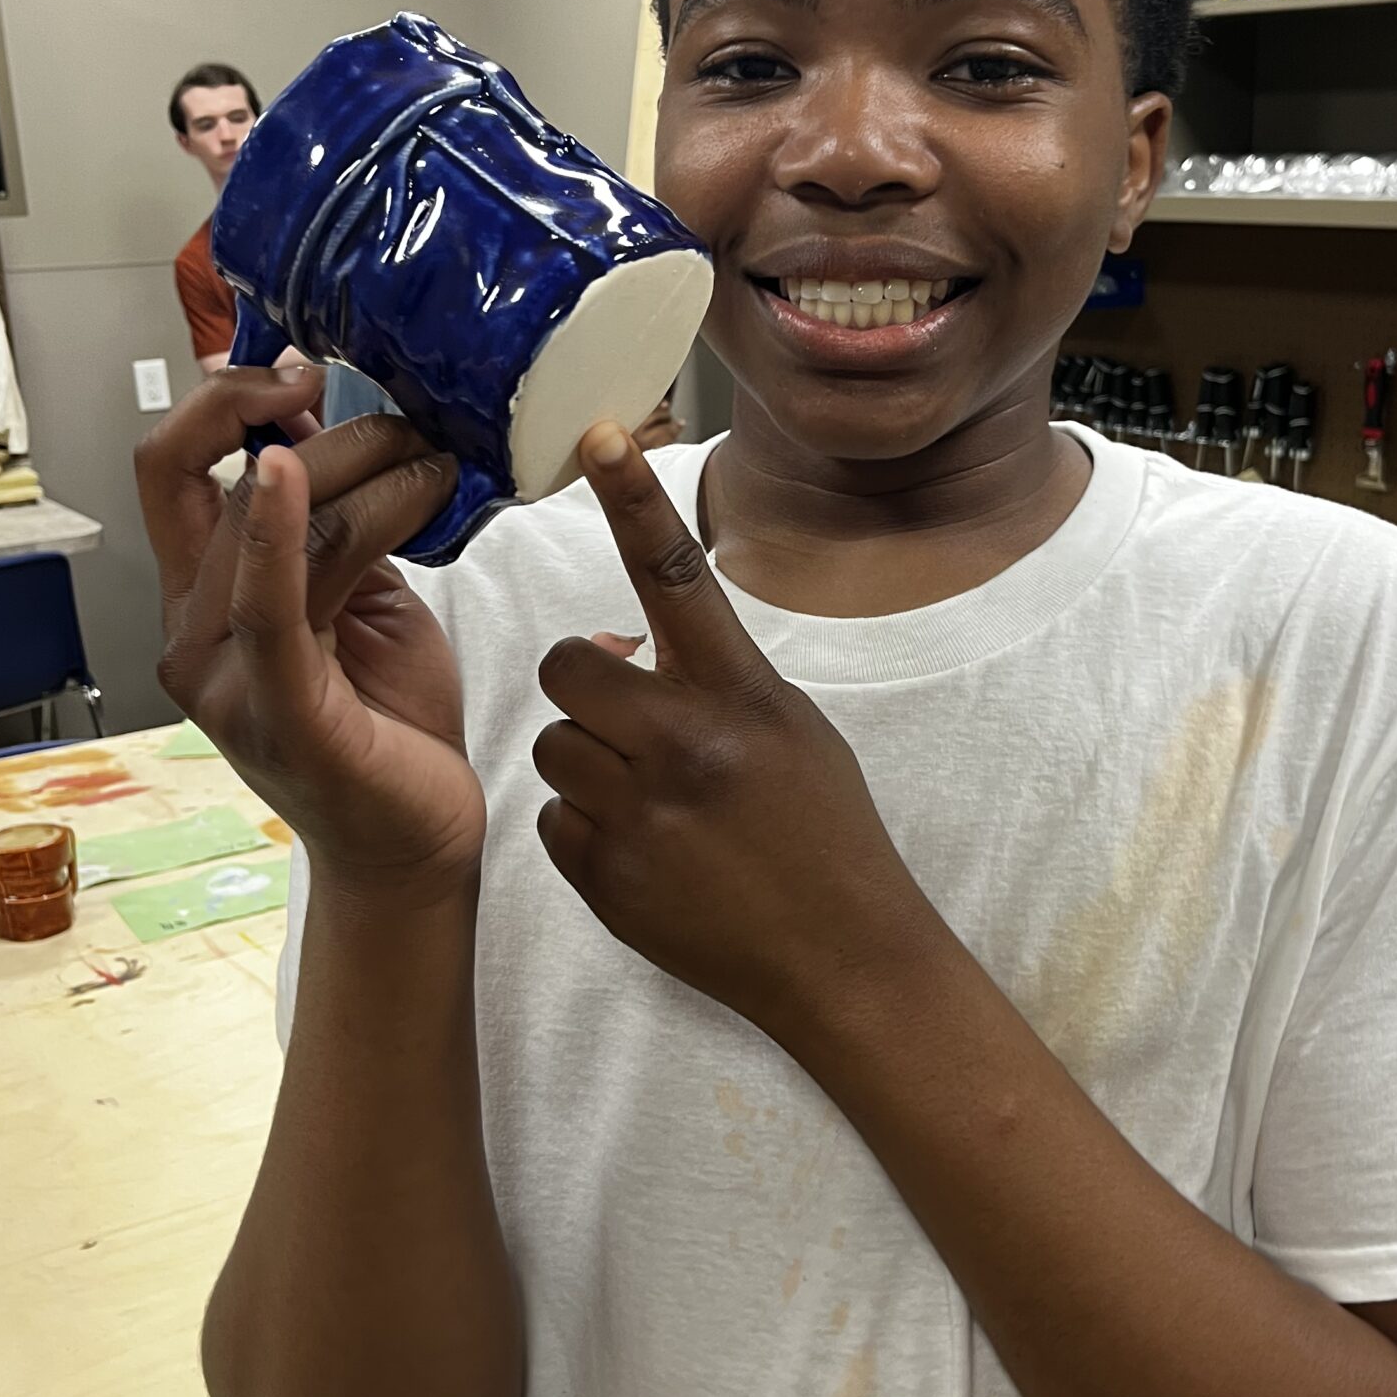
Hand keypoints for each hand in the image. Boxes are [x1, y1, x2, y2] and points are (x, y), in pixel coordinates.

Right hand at [136, 368, 484, 899]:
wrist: (415, 846)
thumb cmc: (390, 727)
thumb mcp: (360, 600)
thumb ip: (332, 527)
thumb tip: (337, 426)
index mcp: (204, 601)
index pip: (174, 469)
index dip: (223, 402)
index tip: (303, 369)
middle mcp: (194, 634)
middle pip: (233, 483)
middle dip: (327, 433)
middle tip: (413, 425)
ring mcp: (225, 677)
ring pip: (269, 524)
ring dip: (362, 472)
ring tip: (436, 463)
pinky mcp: (276, 710)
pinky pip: (267, 604)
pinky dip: (276, 531)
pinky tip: (291, 473)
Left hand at [531, 423, 934, 1041]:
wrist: (845, 959)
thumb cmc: (825, 835)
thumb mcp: (791, 731)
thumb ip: (708, 681)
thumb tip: (614, 644)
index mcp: (743, 694)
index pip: (678, 576)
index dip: (636, 502)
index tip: (602, 436)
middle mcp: (688, 742)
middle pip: (567, 668)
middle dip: (584, 688)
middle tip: (627, 719)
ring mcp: (643, 812)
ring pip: (552, 746)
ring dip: (587, 764)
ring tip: (652, 801)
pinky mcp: (609, 877)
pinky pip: (554, 822)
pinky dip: (588, 834)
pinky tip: (649, 855)